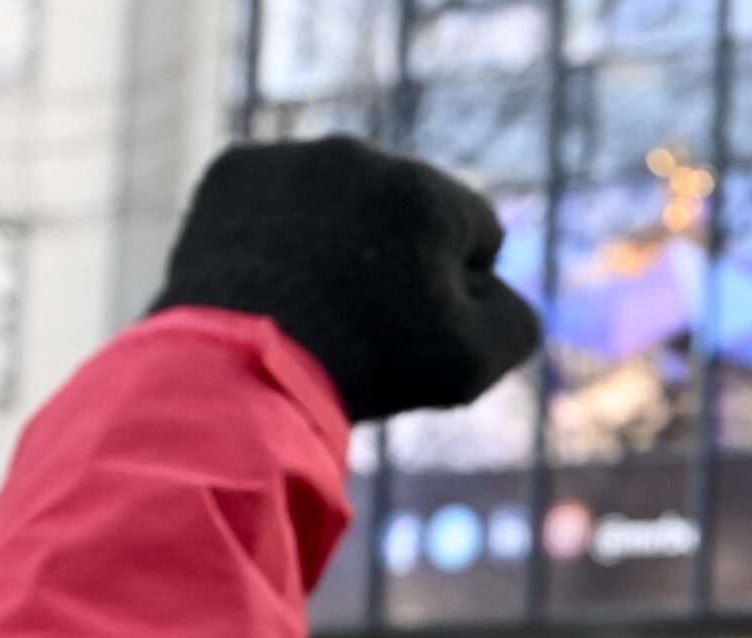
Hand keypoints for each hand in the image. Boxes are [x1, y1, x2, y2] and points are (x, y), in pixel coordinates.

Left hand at [152, 137, 542, 422]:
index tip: (426, 325)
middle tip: (370, 316)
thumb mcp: (474, 361)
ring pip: (341, 195)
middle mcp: (363, 155)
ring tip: (316, 299)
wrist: (245, 366)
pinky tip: (274, 277)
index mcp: (430, 192)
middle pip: (407, 207)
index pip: (478, 229)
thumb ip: (517, 319)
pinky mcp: (234, 169)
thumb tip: (496, 288)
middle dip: (400, 251)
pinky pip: (278, 193)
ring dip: (340, 235)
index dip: (463, 285)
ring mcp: (293, 156)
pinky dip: (281, 228)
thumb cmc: (372, 367)